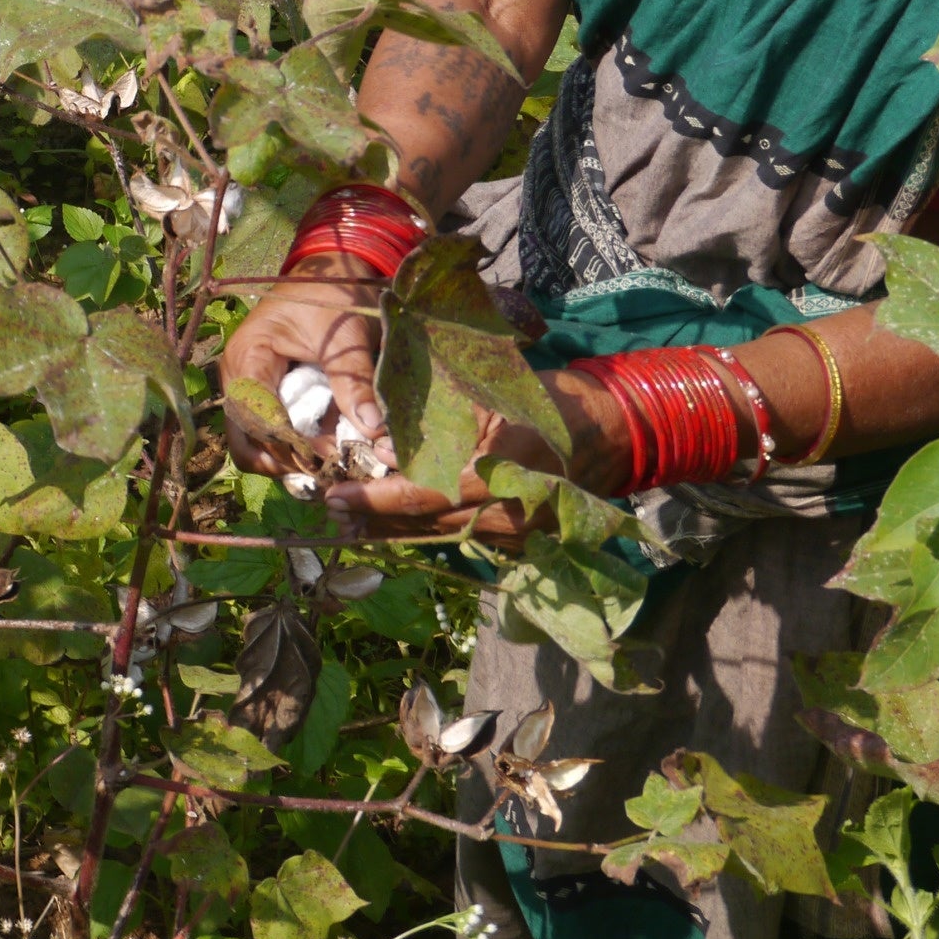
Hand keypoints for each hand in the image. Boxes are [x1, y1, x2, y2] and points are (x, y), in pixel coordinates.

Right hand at [221, 253, 390, 475]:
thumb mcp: (346, 335)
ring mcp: (244, 389)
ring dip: (285, 462)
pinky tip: (319, 457)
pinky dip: (288, 452)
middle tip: (330, 469)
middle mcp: (236, 377)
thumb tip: (372, 430)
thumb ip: (354, 381)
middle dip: (286, 460)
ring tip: (325, 467)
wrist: (327, 271)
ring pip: (250, 446)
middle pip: (247, 440)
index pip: (256, 414)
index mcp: (249, 356)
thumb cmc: (331, 295)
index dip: (290, 441)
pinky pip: (263, 437)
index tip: (330, 454)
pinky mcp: (260, 396)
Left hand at [321, 369, 626, 541]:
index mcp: (494, 472)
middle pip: (425, 524)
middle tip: (332, 515)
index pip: (420, 495)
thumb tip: (382, 444)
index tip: (336, 498)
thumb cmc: (546, 401)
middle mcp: (504, 512)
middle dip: (375, 520)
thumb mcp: (488, 398)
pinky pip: (463, 538)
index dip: (374, 500)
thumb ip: (436, 422)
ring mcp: (515, 533)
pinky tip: (399, 524)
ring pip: (441, 535)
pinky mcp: (521, 541)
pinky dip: (429, 530)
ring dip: (396, 530)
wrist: (606, 432)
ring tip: (353, 523)